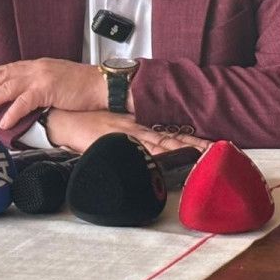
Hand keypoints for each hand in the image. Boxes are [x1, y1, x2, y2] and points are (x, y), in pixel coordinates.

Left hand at [0, 59, 104, 128]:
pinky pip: (23, 102)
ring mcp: (41, 77)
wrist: (102, 84)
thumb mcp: (59, 80)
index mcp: (39, 65)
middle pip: (3, 75)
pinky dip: (11, 112)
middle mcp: (36, 68)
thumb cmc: (85, 86)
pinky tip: (3, 122)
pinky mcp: (47, 89)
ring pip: (8, 87)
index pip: (11, 68)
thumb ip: (43, 85)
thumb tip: (31, 97)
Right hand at [43, 108, 210, 154]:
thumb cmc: (83, 123)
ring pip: (160, 144)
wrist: (61, 119)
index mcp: (136, 126)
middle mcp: (135, 129)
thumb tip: (147, 151)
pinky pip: (138, 151)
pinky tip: (168, 160)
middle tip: (218, 151)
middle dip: (195, 146)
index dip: (191, 140)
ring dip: (182, 150)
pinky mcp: (114, 142)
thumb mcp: (110, 128)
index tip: (212, 145)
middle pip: (171, 139)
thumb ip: (128, 137)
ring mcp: (126, 136)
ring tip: (203, 155)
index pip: (169, 134)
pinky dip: (154, 156)